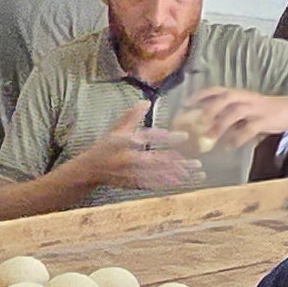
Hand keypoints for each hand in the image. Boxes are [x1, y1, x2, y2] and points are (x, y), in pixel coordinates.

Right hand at [64, 125, 204, 195]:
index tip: (185, 137)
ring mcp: (131, 173)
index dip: (168, 138)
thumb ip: (131, 116)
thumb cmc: (105, 147)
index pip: (150, 138)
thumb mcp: (116, 129)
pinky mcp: (133, 183)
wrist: (90, 170)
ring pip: (159, 175)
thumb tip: (145, 102)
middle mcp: (129, 158)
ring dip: (178, 175)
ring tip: (196, 173)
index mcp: (125, 142)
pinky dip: (168, 183)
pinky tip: (182, 181)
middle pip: (159, 160)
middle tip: (197, 162)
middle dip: (179, 163)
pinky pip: (154, 184)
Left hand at [188, 90, 287, 151]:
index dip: (201, 94)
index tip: (186, 103)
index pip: (218, 89)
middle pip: (226, 97)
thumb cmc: (263, 111)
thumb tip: (205, 126)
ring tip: (209, 139)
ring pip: (236, 112)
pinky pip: (250, 128)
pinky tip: (230, 146)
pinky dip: (238, 137)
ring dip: (221, 126)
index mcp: (240, 94)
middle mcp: (247, 98)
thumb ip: (227, 115)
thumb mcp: (244, 110)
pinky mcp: (266, 120)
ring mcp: (257, 108)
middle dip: (211, 108)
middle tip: (198, 122)